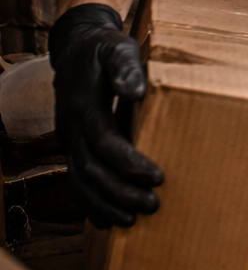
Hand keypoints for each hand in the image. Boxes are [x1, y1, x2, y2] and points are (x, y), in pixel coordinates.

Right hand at [50, 4, 162, 227]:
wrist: (76, 50)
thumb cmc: (104, 49)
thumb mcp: (117, 48)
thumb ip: (126, 67)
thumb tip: (135, 91)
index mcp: (83, 105)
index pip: (104, 141)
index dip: (129, 162)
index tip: (158, 177)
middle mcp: (70, 127)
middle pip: (90, 168)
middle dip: (120, 191)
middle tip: (152, 206)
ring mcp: (68, 140)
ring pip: (79, 181)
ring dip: (104, 204)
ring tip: (132, 220)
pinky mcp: (72, 147)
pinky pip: (75, 180)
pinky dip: (90, 203)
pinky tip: (108, 221)